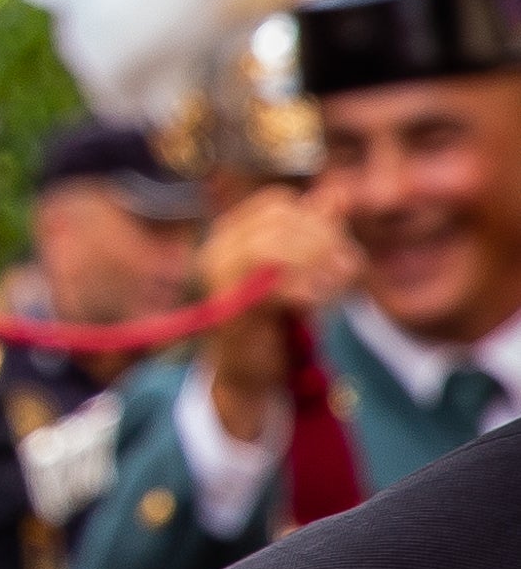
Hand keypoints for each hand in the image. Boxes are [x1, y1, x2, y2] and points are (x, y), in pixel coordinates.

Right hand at [200, 189, 355, 440]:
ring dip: (319, 263)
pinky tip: (321, 305)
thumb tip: (338, 194)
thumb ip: (317, 232)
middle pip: (280, 220)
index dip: (317, 217)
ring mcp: (220, 279)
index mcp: (229, 235)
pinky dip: (310, 292)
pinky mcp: (233, 310)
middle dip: (326, 240)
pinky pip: (277, 285)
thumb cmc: (276, 321)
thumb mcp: (302, 269)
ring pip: (274, 245)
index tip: (341, 247)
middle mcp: (216, 250)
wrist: (248, 374)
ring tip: (338, 289)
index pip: (278, 202)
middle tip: (350, 269)